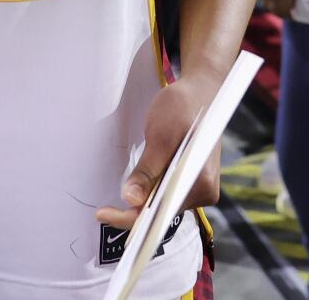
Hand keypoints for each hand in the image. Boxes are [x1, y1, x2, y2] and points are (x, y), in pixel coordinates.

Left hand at [96, 73, 218, 230]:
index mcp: (201, 184)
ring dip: (143, 198)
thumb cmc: (182, 107)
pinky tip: (140, 183)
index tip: (103, 214)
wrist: (200, 91)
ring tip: (122, 193)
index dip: (130, 218)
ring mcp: (200, 186)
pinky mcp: (193, 180)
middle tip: (104, 209)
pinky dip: (151, 190)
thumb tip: (132, 199)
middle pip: (162, 211)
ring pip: (163, 202)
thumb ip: (148, 170)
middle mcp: (204, 191)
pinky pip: (168, 193)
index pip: (161, 214)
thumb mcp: (161, 136)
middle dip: (134, 210)